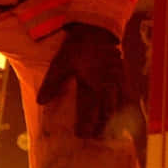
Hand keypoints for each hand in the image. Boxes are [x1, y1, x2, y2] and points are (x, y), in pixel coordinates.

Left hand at [36, 22, 128, 138]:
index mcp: (94, 86)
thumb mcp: (61, 64)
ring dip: (114, 118)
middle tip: (96, 138)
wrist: (95, 28)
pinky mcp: (122, 74)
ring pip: (119, 106)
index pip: (91, 113)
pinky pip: (127, 93)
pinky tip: (121, 109)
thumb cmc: (77, 47)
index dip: (87, 126)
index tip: (82, 136)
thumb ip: (52, 84)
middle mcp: (108, 87)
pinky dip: (125, 104)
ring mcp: (118, 81)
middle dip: (102, 127)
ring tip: (109, 130)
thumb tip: (40, 102)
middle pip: (107, 113)